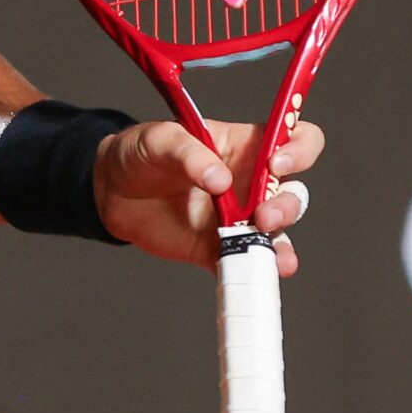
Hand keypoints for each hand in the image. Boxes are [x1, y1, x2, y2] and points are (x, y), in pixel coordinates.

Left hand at [91, 116, 326, 274]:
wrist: (112, 190)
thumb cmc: (142, 152)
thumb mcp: (160, 139)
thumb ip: (189, 153)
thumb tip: (220, 180)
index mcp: (246, 147)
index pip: (295, 140)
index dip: (299, 150)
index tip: (276, 163)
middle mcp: (250, 184)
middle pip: (293, 193)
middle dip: (287, 205)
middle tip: (261, 216)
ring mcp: (238, 218)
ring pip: (278, 232)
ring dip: (281, 241)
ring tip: (268, 249)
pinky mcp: (217, 248)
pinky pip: (244, 260)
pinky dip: (254, 269)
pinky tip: (258, 273)